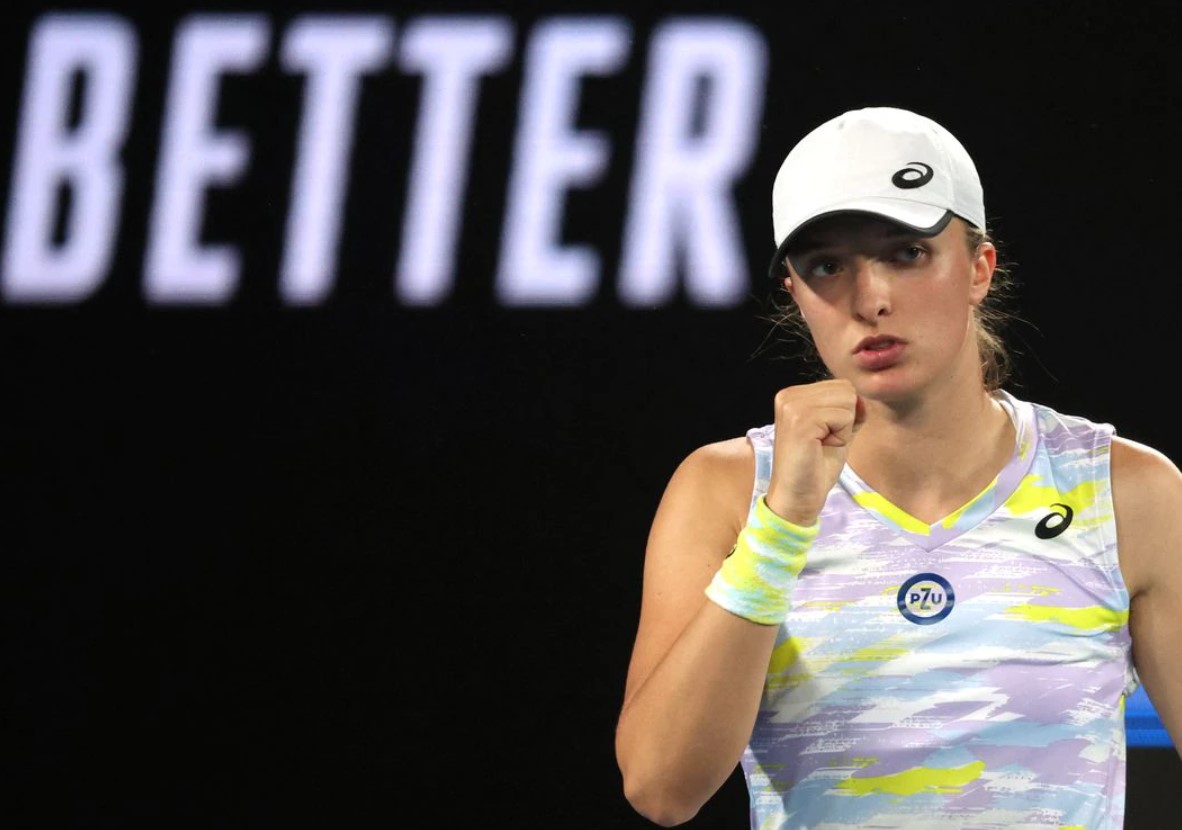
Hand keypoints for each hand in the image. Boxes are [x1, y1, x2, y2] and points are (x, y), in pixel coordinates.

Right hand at [765, 379, 864, 524]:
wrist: (797, 498)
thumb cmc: (815, 468)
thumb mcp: (837, 431)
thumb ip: (850, 410)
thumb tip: (862, 398)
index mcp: (792, 395)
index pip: (841, 385)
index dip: (844, 414)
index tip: (824, 436)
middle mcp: (788, 395)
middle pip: (845, 390)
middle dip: (845, 419)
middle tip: (823, 443)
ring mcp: (792, 407)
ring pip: (847, 401)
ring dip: (843, 428)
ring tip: (822, 445)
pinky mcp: (800, 421)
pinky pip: (844, 416)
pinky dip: (841, 435)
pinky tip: (821, 448)